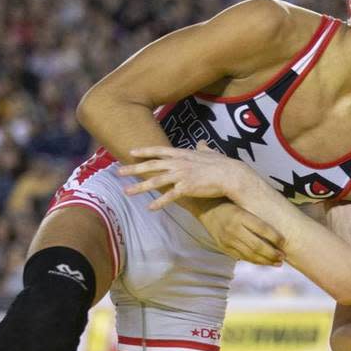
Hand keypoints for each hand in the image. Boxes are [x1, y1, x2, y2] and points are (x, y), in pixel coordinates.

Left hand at [117, 146, 240, 209]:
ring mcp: (181, 176)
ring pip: (155, 181)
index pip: (159, 151)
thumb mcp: (210, 153)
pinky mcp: (186, 188)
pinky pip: (169, 196)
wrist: (231, 175)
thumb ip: (203, 148)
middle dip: (133, 168)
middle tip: (118, 172)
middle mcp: (178, 163)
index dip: (144, 151)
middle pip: (151, 166)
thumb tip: (202, 143)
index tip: (131, 152)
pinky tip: (150, 207)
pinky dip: (159, 202)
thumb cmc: (223, 164)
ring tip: (126, 192)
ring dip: (139, 187)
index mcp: (182, 154)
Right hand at [198, 200, 285, 265]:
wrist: (205, 206)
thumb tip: (280, 219)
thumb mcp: (243, 201)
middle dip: (272, 253)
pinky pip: (241, 256)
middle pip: (256, 245)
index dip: (275, 237)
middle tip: (283, 256)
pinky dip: (254, 260)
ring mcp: (227, 239)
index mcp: (239, 215)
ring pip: (249, 254)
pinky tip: (265, 262)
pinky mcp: (223, 246)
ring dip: (265, 260)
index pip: (261, 228)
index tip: (284, 241)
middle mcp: (233, 228)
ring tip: (278, 262)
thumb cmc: (230, 201)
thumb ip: (257, 212)